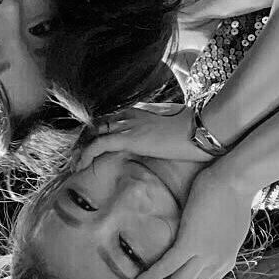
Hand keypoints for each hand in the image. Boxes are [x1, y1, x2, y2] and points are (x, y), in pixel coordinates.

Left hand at [76, 104, 211, 170]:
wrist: (204, 129)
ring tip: (75, 165)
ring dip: (81, 150)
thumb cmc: (195, 131)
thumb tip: (156, 143)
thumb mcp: (171, 129)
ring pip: (93, 134)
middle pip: (96, 125)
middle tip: (75, 157)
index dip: (96, 133)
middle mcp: (129, 114)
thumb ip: (157, 133)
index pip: (108, 120)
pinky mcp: (128, 138)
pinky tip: (81, 167)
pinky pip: (98, 145)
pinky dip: (86, 155)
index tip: (89, 147)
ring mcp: (128, 125)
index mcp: (139, 111)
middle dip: (83, 141)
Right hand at [126, 167, 253, 278]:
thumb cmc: (231, 195)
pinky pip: (165, 268)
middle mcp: (215, 265)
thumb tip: (197, 243)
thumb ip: (213, 242)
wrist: (235, 179)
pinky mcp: (190, 244)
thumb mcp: (225, 228)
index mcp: (224, 262)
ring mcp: (204, 256)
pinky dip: (148, 278)